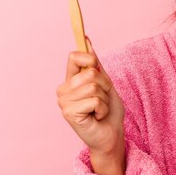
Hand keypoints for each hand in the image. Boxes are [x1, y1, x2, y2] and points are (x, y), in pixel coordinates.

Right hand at [56, 36, 124, 157]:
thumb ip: (95, 64)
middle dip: (105, 85)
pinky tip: (97, 117)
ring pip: (93, 86)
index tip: (97, 69)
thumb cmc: (108, 111)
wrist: (112, 134)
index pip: (74, 56)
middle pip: (90, 72)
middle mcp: (63, 90)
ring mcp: (64, 102)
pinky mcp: (69, 113)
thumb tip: (87, 39)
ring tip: (100, 109)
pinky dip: (103, 109)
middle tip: (102, 99)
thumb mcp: (105, 83)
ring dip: (104, 98)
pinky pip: (95, 100)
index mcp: (70, 80)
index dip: (90, 59)